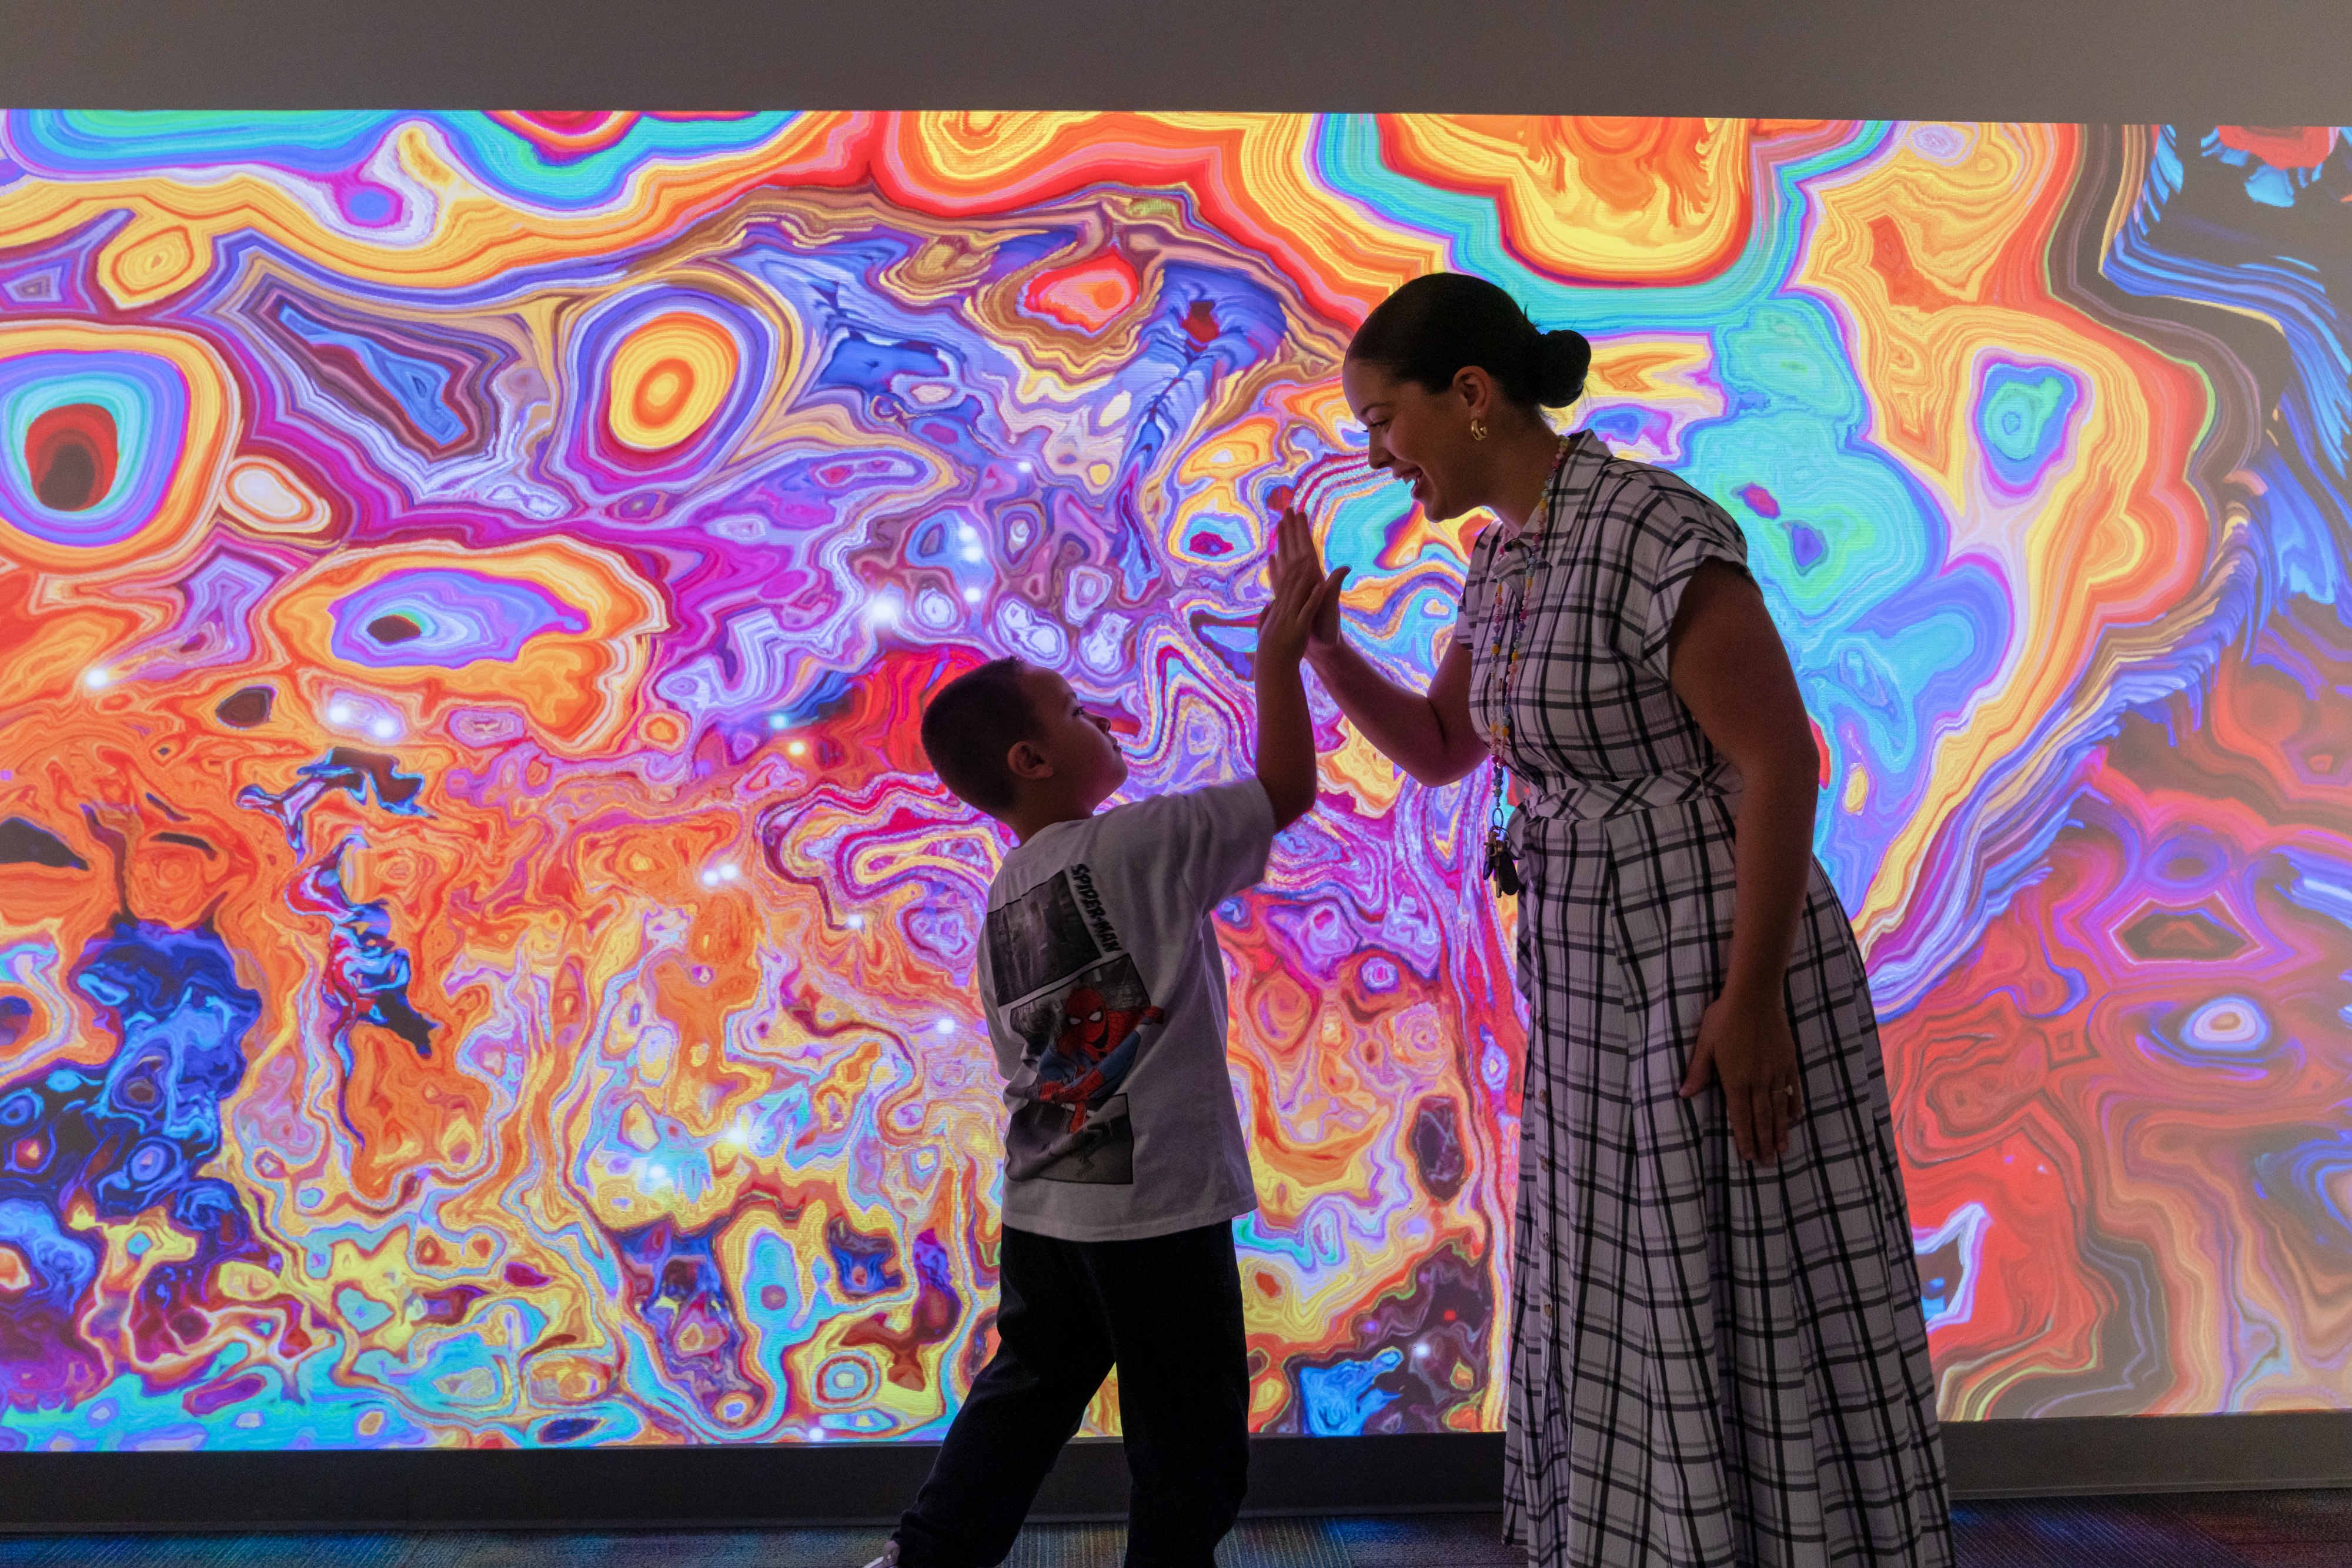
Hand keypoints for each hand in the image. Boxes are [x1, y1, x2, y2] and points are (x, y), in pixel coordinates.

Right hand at [1272, 507, 1347, 656]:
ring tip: (1280, 525)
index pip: (1306, 548)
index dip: (1301, 531)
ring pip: (1288, 558)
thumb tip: (1345, 567)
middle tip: (1287, 509)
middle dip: (1292, 529)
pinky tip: (1273, 557)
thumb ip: (1334, 587)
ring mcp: (1298, 587)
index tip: (1297, 512)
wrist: (1323, 648)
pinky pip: (1281, 576)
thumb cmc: (1328, 630)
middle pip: (1296, 548)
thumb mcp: (1331, 607)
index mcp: (1314, 578)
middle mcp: (1306, 579)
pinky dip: (1276, 565)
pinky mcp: (1291, 597)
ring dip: (1284, 542)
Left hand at [1678, 987, 1802, 1164]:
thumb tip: (1683, 1094)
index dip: (1744, 1138)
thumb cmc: (1725, 1018)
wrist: (1755, 996)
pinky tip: (1795, 1118)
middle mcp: (1758, 1080)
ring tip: (1782, 1150)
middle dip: (1763, 1143)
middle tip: (1766, 1163)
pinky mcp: (1788, 1061)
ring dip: (1780, 1131)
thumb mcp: (1705, 1044)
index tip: (1747, 1157)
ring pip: (1779, 1108)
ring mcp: (1776, 1071)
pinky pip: (1793, 1088)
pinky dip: (1794, 1104)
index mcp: (1736, 1079)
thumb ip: (1697, 1072)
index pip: (1740, 1116)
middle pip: (1762, 1118)